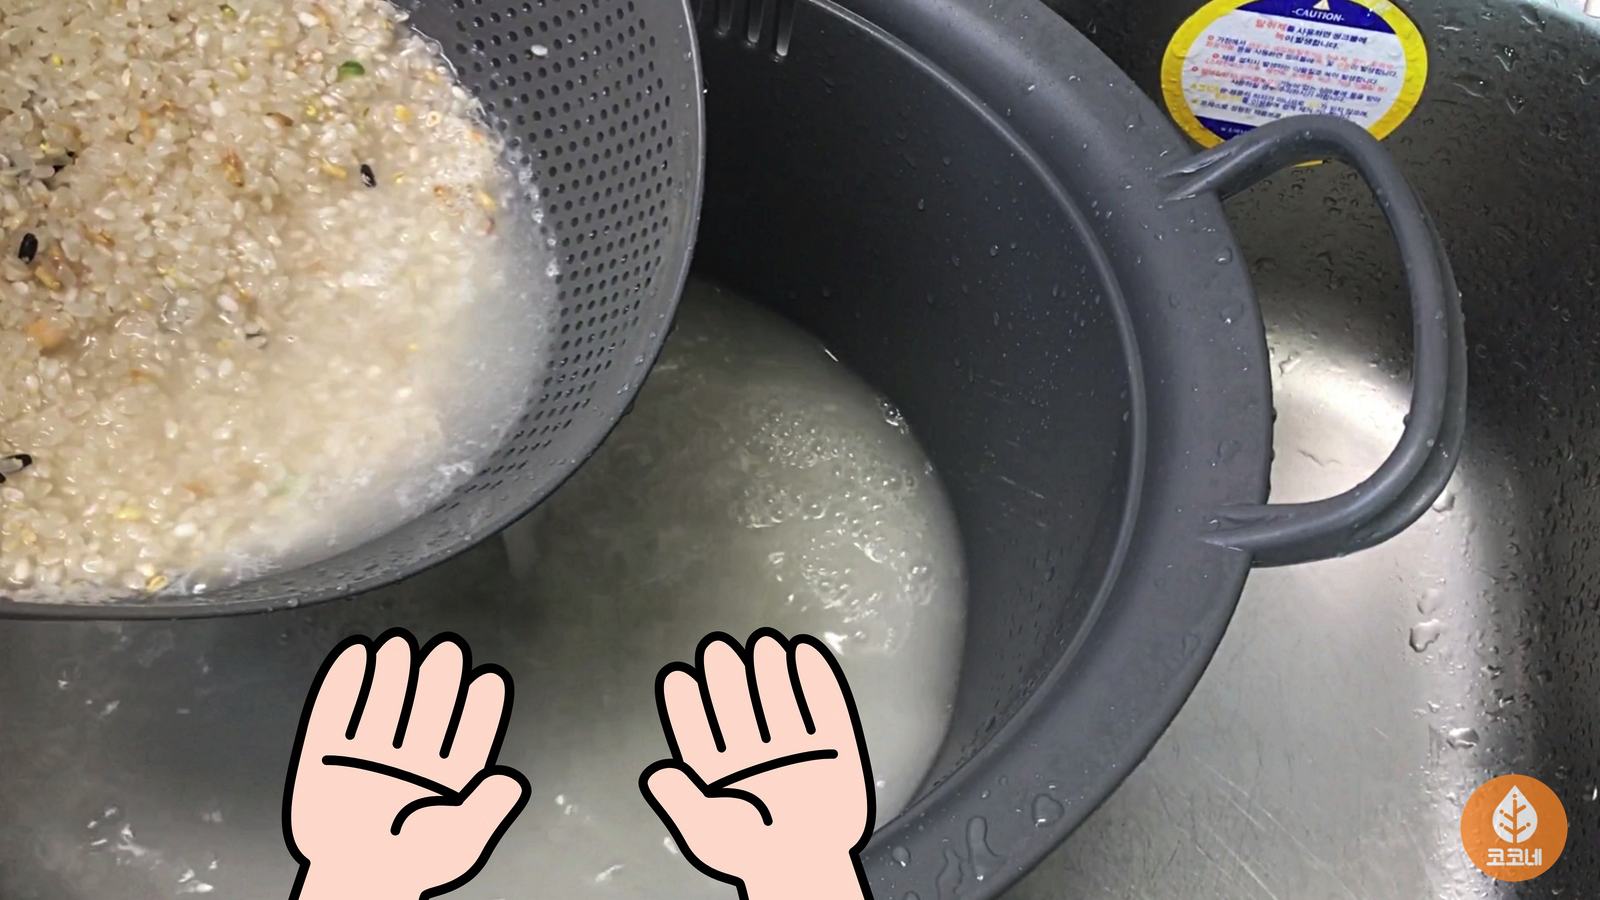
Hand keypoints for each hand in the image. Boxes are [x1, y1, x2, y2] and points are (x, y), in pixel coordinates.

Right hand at [284, 630, 530, 899]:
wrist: (352, 882)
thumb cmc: (408, 865)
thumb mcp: (458, 842)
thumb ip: (485, 810)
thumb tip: (511, 783)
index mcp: (446, 772)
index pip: (468, 729)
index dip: (479, 704)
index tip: (489, 679)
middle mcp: (411, 755)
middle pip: (428, 708)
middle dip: (438, 678)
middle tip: (447, 651)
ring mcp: (371, 751)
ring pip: (385, 703)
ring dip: (392, 674)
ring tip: (400, 646)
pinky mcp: (328, 753)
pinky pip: (335, 712)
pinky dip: (343, 684)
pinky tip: (355, 656)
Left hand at [640, 630, 874, 899]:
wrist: (807, 867)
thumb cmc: (754, 853)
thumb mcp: (708, 833)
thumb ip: (683, 803)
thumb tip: (657, 776)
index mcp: (721, 767)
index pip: (700, 726)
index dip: (688, 701)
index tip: (678, 676)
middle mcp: (754, 750)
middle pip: (737, 704)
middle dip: (727, 676)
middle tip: (718, 648)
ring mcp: (792, 744)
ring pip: (778, 699)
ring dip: (771, 672)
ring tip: (763, 646)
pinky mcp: (832, 744)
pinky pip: (824, 707)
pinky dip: (816, 681)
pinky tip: (804, 655)